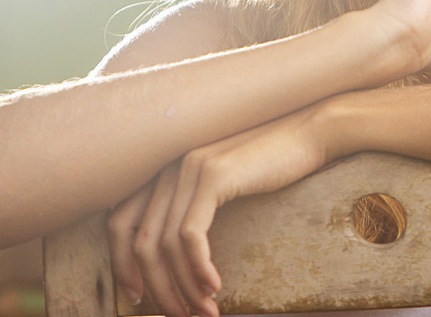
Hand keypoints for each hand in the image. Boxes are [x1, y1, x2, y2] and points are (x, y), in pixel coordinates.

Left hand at [106, 107, 330, 316]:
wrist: (310, 132)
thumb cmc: (272, 164)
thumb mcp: (224, 187)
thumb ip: (195, 208)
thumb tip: (177, 260)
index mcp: (165, 169)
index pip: (119, 221)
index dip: (122, 264)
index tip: (139, 297)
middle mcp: (169, 166)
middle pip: (139, 239)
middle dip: (156, 287)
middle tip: (177, 315)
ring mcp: (189, 168)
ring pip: (166, 244)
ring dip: (182, 287)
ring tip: (204, 311)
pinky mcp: (214, 175)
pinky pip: (192, 236)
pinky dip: (199, 268)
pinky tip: (215, 287)